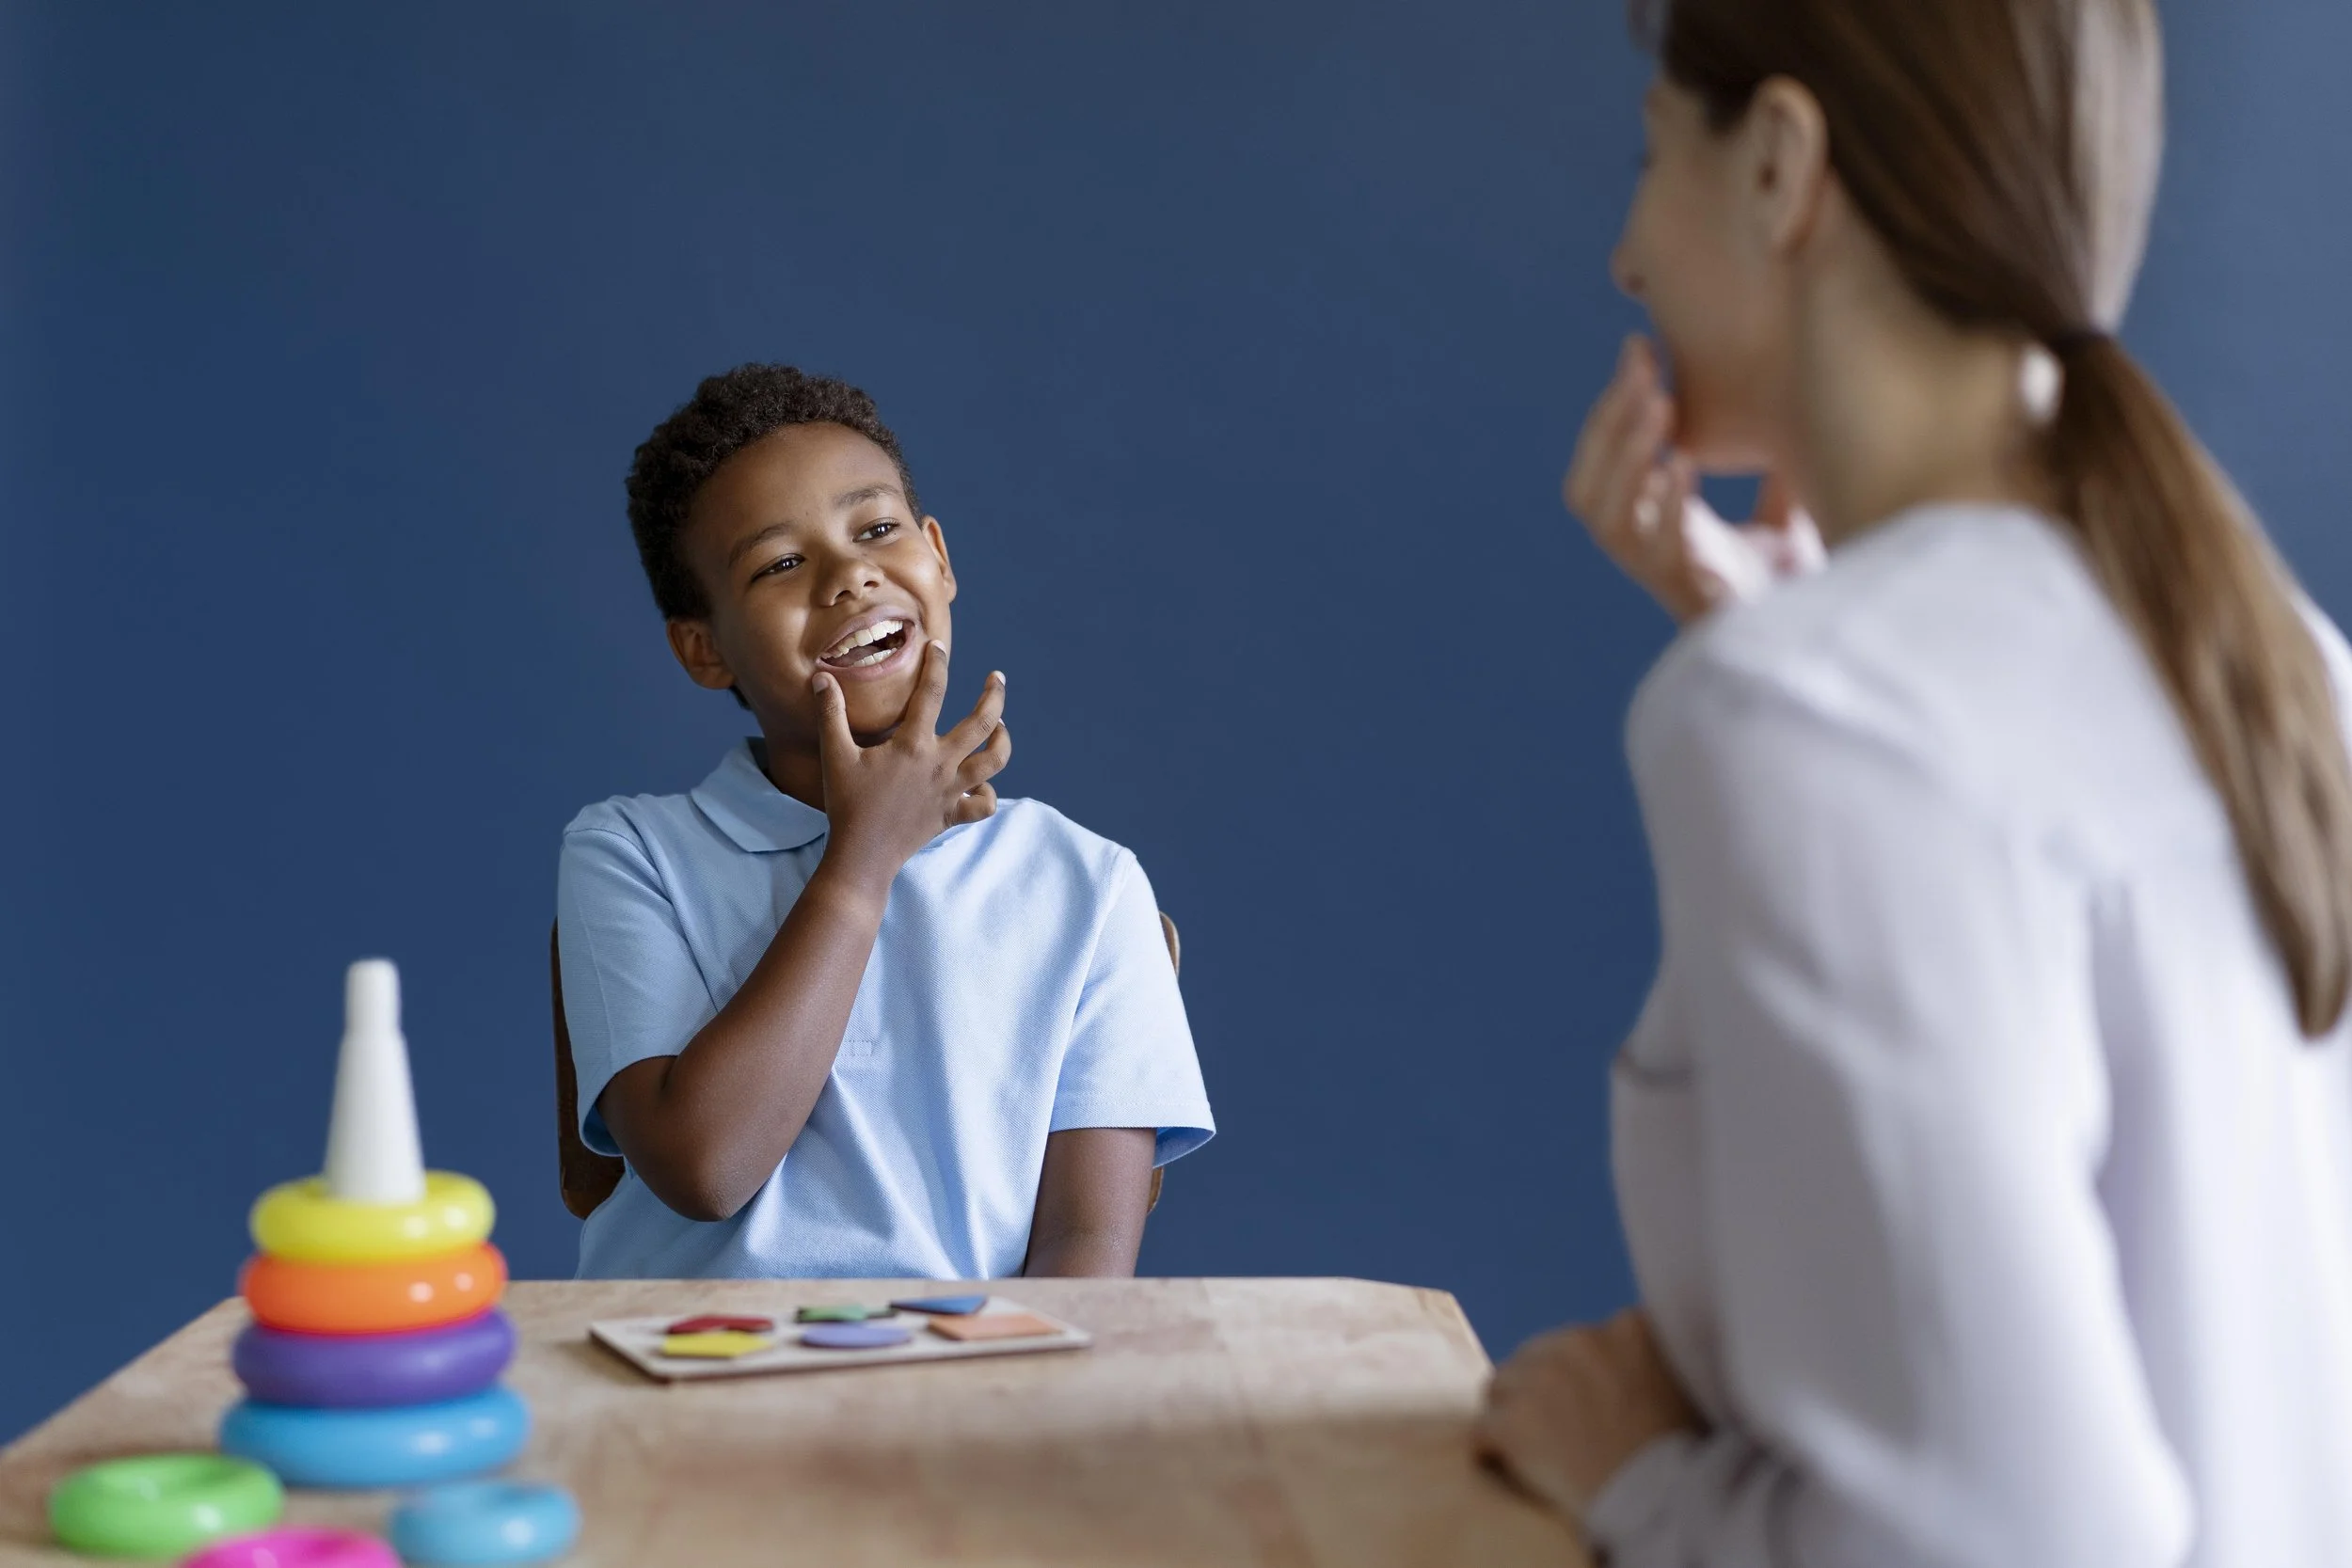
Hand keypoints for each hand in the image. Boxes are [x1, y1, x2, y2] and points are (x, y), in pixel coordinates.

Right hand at [812, 641, 1009, 889]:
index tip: (938, 646)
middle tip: (996, 678)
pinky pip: (984, 805)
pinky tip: (982, 784)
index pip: (932, 692)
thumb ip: (830, 713)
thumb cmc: (847, 803)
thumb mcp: (834, 755)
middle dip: (994, 695)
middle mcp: (940, 764)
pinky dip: (988, 794)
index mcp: (914, 744)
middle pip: (982, 723)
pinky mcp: (952, 815)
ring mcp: (950, 791)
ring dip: (1003, 741)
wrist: (862, 855)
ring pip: (994, 762)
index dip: (937, 664)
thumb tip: (820, 677)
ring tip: (1000, 727)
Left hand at [1475, 1308, 1700, 1521]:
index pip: (1582, 1341)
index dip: (1582, 1376)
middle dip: (1542, 1392)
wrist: (1663, 1509)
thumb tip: (1624, 1345)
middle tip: (1564, 1435)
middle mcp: (1581, 1341)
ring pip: (1502, 1388)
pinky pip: (1484, 1432)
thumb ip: (1647, 1354)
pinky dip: (1495, 1453)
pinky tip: (1519, 1472)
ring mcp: (1542, 1379)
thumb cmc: (1682, 1458)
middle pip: (1535, 1356)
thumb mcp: (1684, 1383)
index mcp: (1627, 1329)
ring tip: (1543, 1454)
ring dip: (1515, 1417)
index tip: (1593, 1407)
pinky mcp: (1511, 1422)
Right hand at [1564, 336, 1823, 622]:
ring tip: (1659, 404)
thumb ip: (1770, 472)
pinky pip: (1657, 553)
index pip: (1602, 464)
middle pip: (1587, 489)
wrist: (1824, 646)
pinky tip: (1682, 464)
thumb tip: (1796, 400)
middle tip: (1641, 364)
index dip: (1612, 407)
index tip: (1639, 346)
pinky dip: (1665, 507)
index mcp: (1652, 529)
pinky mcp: (1693, 598)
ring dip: (1627, 457)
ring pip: (1607, 520)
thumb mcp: (1781, 515)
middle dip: (1608, 423)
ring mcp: (1664, 577)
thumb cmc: (1798, 588)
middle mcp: (1645, 554)